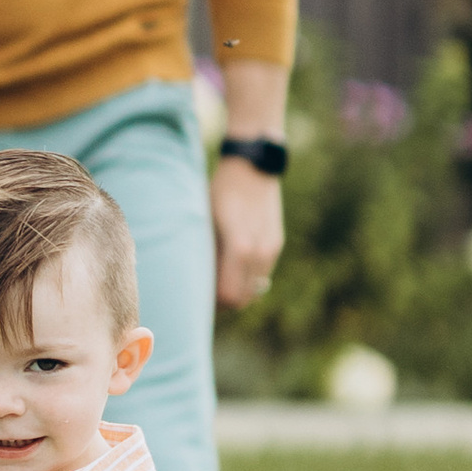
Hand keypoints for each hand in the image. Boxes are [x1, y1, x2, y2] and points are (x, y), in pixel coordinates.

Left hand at [210, 153, 284, 309]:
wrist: (253, 167)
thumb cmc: (221, 191)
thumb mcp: (206, 219)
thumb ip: (206, 253)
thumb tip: (197, 282)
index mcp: (240, 247)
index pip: (228, 295)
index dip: (211, 303)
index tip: (195, 300)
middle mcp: (260, 252)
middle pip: (242, 299)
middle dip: (223, 303)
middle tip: (203, 297)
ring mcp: (271, 249)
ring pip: (254, 290)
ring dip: (237, 292)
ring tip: (215, 284)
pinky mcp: (276, 244)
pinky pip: (261, 276)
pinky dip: (246, 280)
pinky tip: (230, 269)